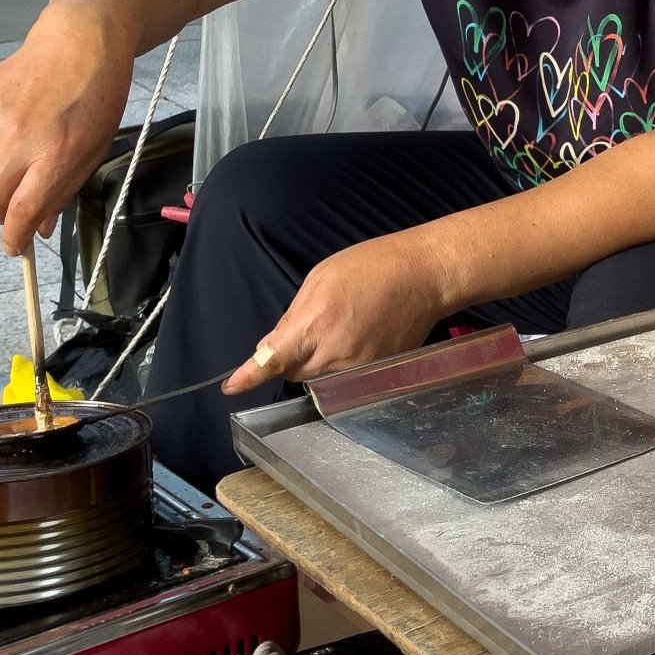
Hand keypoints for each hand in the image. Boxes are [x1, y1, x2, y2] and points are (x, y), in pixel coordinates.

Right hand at [0, 6, 135, 254]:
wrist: (79, 42)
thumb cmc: (97, 97)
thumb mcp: (93, 149)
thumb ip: (63, 190)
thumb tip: (38, 228)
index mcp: (53, 156)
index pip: (20, 212)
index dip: (14, 237)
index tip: (14, 248)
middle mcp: (17, 141)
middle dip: (0, 214)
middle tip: (15, 211)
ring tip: (20, 164)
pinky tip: (9, 137)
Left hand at [222, 228, 456, 393]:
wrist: (424, 276)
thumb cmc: (372, 267)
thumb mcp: (320, 279)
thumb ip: (292, 316)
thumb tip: (273, 346)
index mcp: (313, 326)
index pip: (271, 362)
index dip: (248, 376)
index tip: (231, 387)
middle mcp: (333, 355)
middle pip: (294, 373)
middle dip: (290, 358)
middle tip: (309, 327)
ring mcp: (358, 368)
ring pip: (320, 378)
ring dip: (318, 360)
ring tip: (340, 327)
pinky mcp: (377, 373)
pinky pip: (346, 377)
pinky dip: (343, 361)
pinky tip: (358, 335)